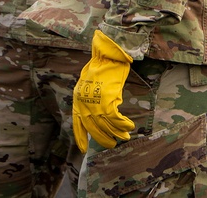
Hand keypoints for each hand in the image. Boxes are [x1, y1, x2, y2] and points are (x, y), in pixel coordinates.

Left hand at [73, 30, 134, 151]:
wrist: (107, 57)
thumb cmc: (99, 68)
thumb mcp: (85, 85)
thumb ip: (87, 100)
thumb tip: (95, 115)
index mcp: (77, 101)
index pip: (78, 125)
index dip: (81, 138)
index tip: (83, 149)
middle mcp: (85, 105)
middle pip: (94, 129)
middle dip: (103, 139)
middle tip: (112, 144)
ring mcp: (96, 104)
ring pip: (107, 126)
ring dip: (117, 133)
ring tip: (125, 136)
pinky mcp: (108, 101)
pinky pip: (117, 119)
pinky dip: (123, 124)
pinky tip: (128, 126)